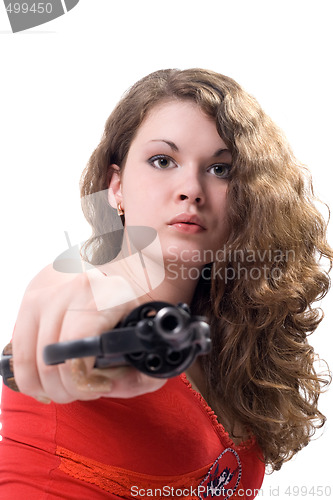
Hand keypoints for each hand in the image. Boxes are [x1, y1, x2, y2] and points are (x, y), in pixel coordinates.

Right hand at [11, 265, 165, 403]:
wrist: (125, 265)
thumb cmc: (135, 306)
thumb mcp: (150, 338)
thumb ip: (142, 371)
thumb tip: (110, 388)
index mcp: (109, 294)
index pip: (77, 344)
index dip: (83, 379)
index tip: (100, 386)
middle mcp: (75, 288)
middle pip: (50, 358)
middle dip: (66, 388)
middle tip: (84, 390)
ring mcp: (49, 291)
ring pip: (29, 358)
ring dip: (46, 385)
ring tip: (67, 386)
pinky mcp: (32, 298)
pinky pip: (19, 349)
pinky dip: (30, 373)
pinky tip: (48, 378)